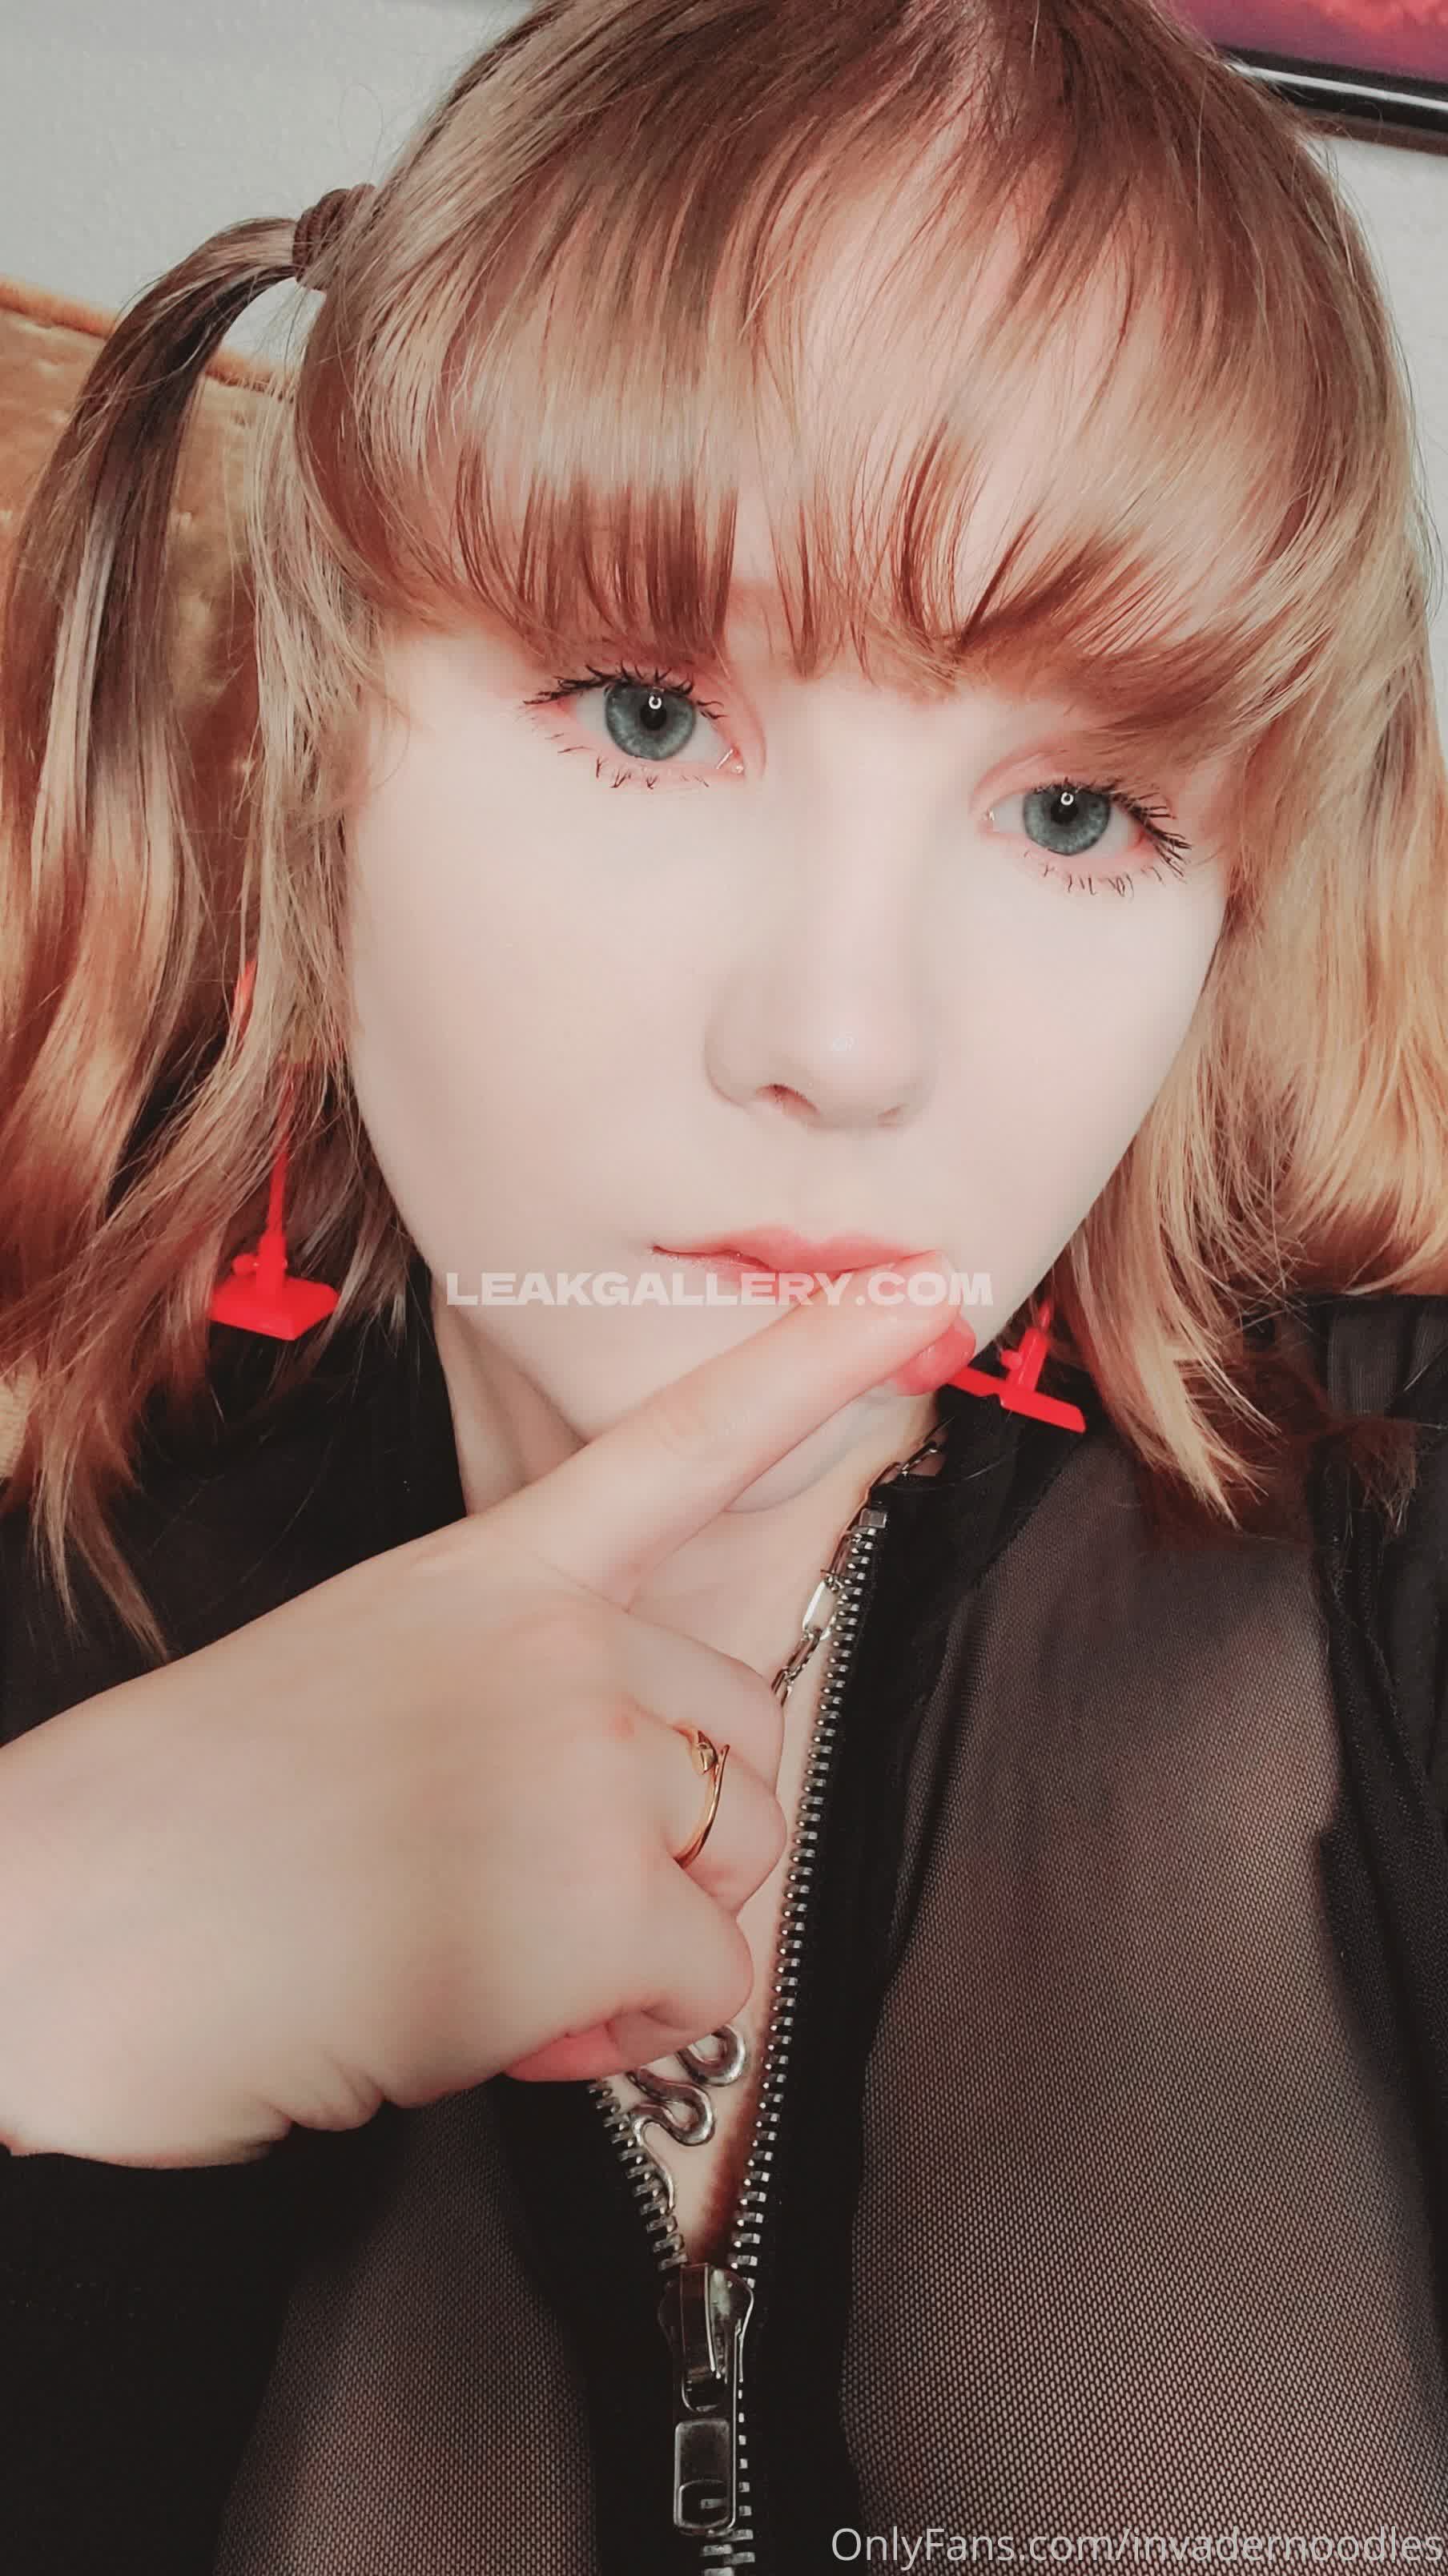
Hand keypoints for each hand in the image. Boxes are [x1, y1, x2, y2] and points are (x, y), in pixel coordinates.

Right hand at [0, 1254, 965, 2164]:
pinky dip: (629, 2031)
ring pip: (741, 1861)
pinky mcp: (588, 1897)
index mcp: (482, 1577)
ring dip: (644, 1939)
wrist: (44, 1940)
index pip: (677, 1448)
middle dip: (668, 1844)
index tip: (931, 1291)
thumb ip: (500, 1693)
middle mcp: (552, 1642)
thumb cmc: (178, 1840)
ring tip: (482, 1955)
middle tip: (501, 1898)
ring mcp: (577, 1755)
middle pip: (742, 1738)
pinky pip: (710, 1984)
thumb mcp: (354, 1686)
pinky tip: (500, 2017)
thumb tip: (604, 1792)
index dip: (813, 1361)